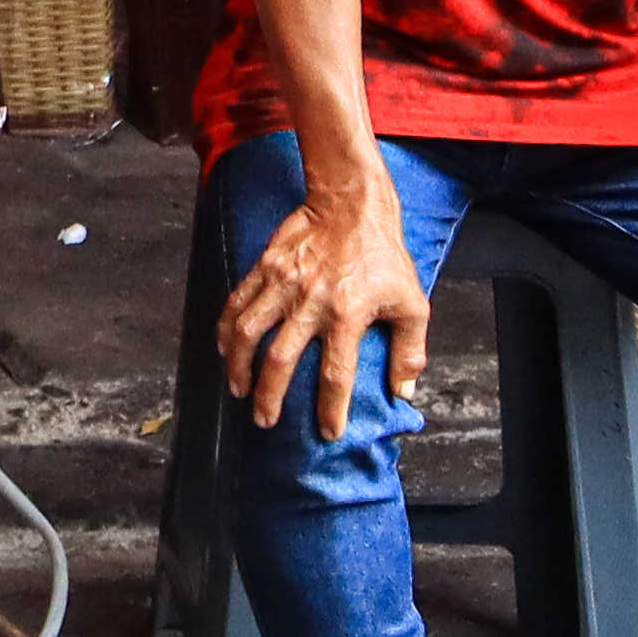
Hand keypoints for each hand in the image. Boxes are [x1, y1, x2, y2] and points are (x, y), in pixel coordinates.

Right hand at [221, 187, 428, 441]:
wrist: (351, 204)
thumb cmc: (384, 256)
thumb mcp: (412, 303)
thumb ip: (409, 351)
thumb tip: (403, 392)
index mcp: (348, 315)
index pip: (336, 373)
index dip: (330, 408)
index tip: (328, 432)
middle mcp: (311, 302)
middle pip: (281, 359)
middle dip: (269, 396)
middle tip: (265, 420)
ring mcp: (283, 283)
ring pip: (249, 331)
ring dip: (239, 365)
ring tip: (237, 389)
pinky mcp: (265, 266)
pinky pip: (238, 301)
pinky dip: (226, 327)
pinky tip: (224, 348)